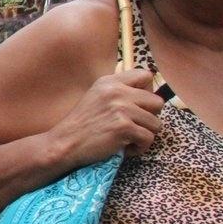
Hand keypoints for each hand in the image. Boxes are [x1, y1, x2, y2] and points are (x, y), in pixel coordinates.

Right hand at [45, 69, 164, 164]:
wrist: (65, 143)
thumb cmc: (82, 124)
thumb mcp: (95, 97)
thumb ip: (117, 91)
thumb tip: (147, 91)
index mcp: (110, 82)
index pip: (145, 76)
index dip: (148, 92)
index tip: (138, 106)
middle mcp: (117, 91)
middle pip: (157, 102)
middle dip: (149, 117)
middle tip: (133, 126)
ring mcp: (121, 109)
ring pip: (156, 123)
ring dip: (144, 135)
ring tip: (127, 139)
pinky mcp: (124, 127)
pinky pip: (148, 139)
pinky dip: (139, 147)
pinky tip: (125, 147)